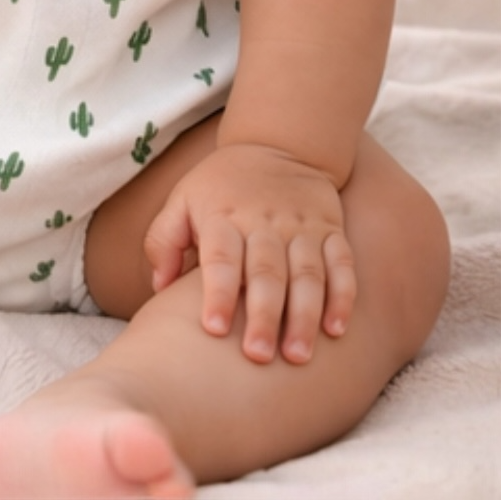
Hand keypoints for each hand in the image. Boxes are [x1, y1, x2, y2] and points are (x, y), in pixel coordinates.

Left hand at [143, 143, 355, 364]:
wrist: (277, 144)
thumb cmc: (221, 185)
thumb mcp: (182, 199)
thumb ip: (164, 240)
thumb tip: (157, 287)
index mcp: (224, 216)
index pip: (221, 258)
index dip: (217, 293)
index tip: (213, 329)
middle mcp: (264, 223)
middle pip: (266, 272)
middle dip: (263, 315)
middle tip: (258, 356)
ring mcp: (302, 226)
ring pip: (307, 273)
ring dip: (304, 315)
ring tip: (297, 356)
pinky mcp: (330, 229)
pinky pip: (341, 263)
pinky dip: (342, 295)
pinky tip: (336, 329)